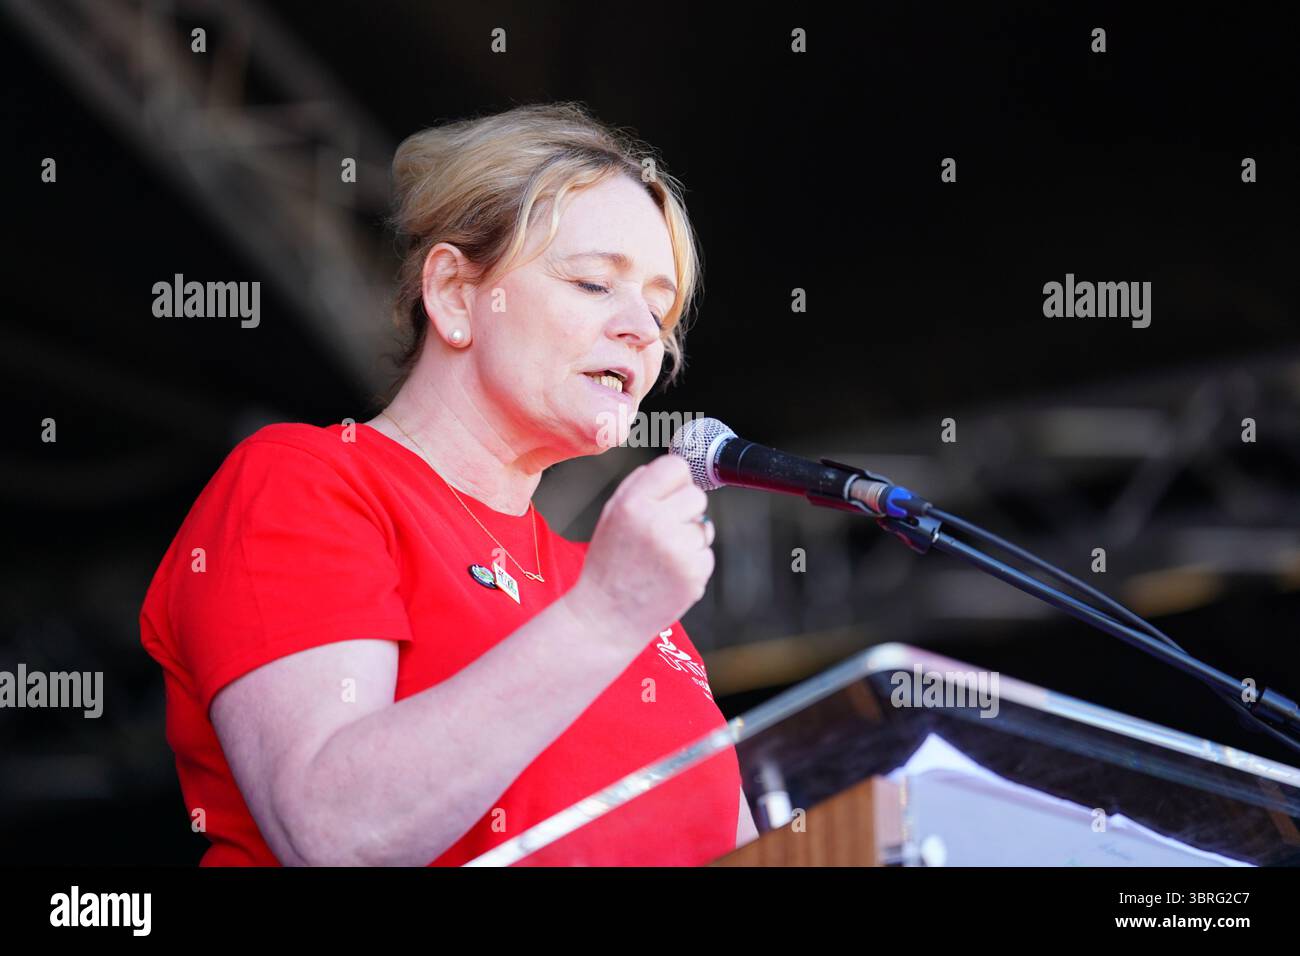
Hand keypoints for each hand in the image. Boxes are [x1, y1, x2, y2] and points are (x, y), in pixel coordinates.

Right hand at [569, 455, 714, 645]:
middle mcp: (656, 523)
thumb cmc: (608, 564)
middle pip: (697, 495)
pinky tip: (668, 576)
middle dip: (684, 511)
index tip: (670, 493)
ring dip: (689, 539)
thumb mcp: (611, 516)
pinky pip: (706, 554)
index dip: (675, 480)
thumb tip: (674, 466)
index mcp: (632, 504)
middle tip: (662, 532)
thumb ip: (639, 486)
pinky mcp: (694, 574)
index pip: (675, 467)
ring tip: (661, 559)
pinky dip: (693, 564)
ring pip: (704, 527)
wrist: (605, 618)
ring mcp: (678, 550)